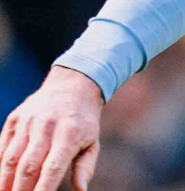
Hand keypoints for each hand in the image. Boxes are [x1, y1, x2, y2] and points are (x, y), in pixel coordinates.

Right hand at [0, 67, 103, 190]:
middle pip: (28, 166)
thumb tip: (80, 190)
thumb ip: (84, 167)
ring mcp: (28, 122)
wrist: (72, 86)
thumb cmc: (83, 121)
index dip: (43, 188)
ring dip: (5, 181)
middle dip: (20, 189)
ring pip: (11, 158)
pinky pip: (2, 146)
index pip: (53, 167)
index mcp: (70, 134)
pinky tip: (1, 179)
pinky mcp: (14, 119)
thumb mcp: (92, 142)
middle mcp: (46, 127)